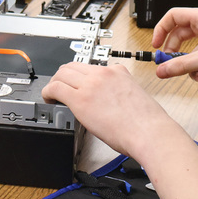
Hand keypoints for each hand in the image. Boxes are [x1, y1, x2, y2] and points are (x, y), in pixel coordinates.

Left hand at [42, 62, 177, 157]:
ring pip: (62, 74)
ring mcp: (91, 84)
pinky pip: (56, 88)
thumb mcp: (135, 95)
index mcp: (118, 72)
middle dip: (64, 76)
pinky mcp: (81, 99)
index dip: (80, 76)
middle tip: (60, 87)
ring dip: (54, 83)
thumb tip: (111, 99)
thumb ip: (121, 91)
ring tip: (52, 94)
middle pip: (73, 66)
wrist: (149, 132)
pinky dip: (48, 92)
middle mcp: (103, 73)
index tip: (78, 84)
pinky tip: (48, 100)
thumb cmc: (147, 122)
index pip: (91, 67)